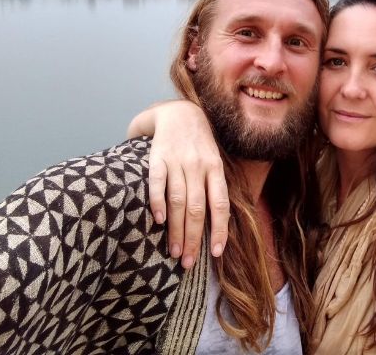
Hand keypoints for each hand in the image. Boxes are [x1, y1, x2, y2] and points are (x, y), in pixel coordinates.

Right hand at [130, 100, 229, 267]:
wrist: (178, 111)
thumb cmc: (199, 144)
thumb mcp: (214, 161)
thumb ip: (214, 187)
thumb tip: (218, 224)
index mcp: (215, 169)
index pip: (220, 204)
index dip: (219, 229)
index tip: (215, 253)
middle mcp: (198, 166)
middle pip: (197, 208)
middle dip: (194, 238)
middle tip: (188, 263)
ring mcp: (177, 161)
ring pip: (178, 200)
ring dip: (176, 229)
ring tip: (175, 252)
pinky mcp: (157, 156)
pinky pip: (157, 181)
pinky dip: (157, 201)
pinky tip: (156, 220)